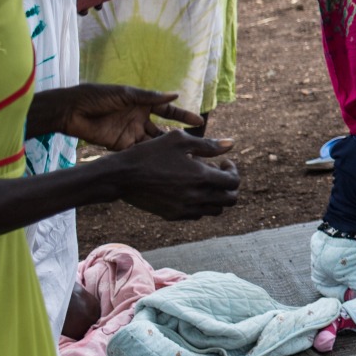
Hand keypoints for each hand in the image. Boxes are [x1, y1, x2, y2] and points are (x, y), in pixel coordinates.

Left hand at [56, 84, 203, 150]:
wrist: (71, 111)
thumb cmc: (97, 96)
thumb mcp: (125, 93)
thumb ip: (149, 97)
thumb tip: (175, 95)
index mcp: (142, 103)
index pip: (168, 110)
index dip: (183, 116)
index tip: (199, 122)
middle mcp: (139, 119)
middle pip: (163, 130)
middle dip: (177, 138)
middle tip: (195, 147)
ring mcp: (130, 133)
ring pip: (153, 144)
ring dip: (164, 151)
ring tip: (181, 159)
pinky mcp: (120, 145)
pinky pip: (138, 152)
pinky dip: (148, 157)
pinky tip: (160, 164)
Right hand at [109, 130, 239, 219]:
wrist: (122, 176)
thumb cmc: (151, 153)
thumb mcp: (179, 140)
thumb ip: (208, 144)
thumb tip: (231, 144)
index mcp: (201, 177)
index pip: (234, 182)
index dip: (233, 171)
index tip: (222, 162)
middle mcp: (196, 197)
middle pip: (230, 200)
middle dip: (229, 185)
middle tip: (218, 172)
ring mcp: (184, 209)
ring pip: (215, 210)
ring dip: (217, 196)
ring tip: (204, 181)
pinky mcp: (173, 215)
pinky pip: (198, 215)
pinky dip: (201, 204)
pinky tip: (190, 189)